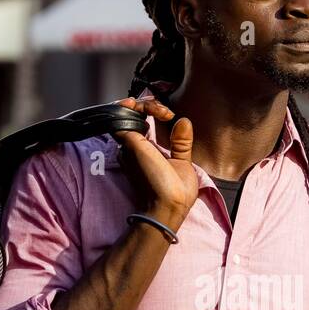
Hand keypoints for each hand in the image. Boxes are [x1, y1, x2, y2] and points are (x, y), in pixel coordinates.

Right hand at [113, 94, 197, 230]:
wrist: (169, 205)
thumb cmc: (175, 193)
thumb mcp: (182, 162)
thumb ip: (180, 143)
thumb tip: (184, 120)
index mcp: (144, 151)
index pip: (141, 122)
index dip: (153, 111)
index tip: (169, 116)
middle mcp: (133, 147)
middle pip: (131, 114)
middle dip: (146, 104)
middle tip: (163, 111)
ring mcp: (129, 144)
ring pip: (125, 111)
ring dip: (142, 103)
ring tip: (157, 107)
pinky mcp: (130, 142)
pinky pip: (124, 114)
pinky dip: (135, 106)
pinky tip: (148, 107)